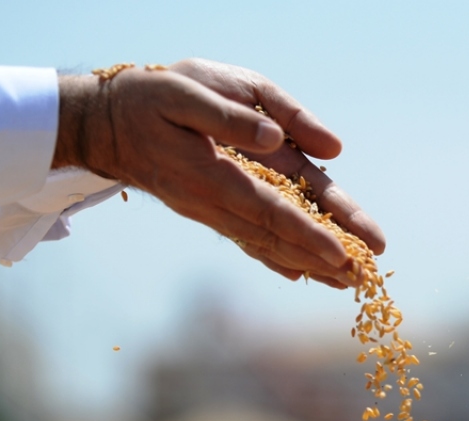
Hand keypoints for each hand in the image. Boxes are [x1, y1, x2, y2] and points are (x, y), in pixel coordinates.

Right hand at [53, 62, 382, 288]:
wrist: (105, 124)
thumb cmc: (151, 97)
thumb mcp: (188, 90)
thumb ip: (231, 116)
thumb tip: (277, 138)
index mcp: (213, 173)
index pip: (270, 209)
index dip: (308, 233)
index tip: (343, 252)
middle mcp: (214, 202)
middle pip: (275, 236)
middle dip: (321, 257)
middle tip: (364, 278)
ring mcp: (210, 211)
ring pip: (265, 243)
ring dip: (307, 263)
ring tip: (347, 282)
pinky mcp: (209, 211)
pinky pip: (248, 239)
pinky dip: (276, 258)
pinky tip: (302, 273)